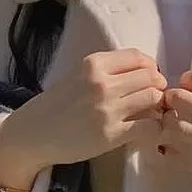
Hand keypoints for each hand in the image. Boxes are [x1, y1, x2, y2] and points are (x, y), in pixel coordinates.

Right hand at [0, 50, 167, 174]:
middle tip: (154, 100)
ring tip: (151, 116)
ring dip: (158, 108)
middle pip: (150, 77)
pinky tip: (147, 132)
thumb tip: (143, 73)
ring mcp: (108, 109)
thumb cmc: (56, 106)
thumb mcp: (78, 76)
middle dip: (157, 88)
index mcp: (94, 63)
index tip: (149, 80)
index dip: (151, 69)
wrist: (33, 133)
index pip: (138, 57)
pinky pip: (149, 127)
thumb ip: (107, 71)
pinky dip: (155, 129)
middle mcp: (102, 82)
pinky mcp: (111, 134)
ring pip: (153, 99)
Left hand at [159, 70, 191, 191]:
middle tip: (170, 106)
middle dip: (170, 100)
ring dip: (168, 125)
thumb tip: (189, 89)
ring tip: (171, 126)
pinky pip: (185, 158)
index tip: (185, 86)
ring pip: (178, 129)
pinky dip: (173, 151)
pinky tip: (173, 147)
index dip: (184, 80)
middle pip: (181, 101)